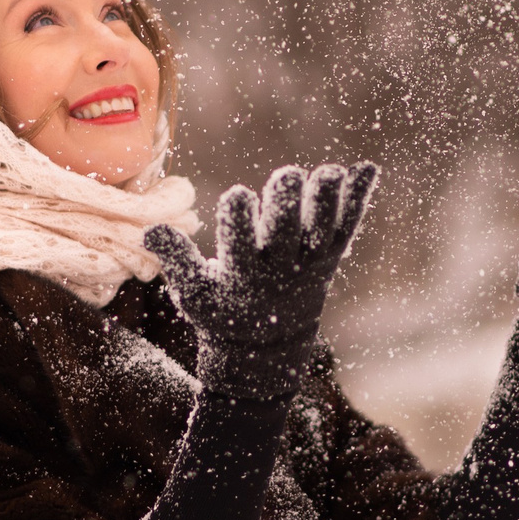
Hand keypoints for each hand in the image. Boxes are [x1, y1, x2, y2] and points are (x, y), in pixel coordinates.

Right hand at [144, 162, 379, 397]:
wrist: (266, 351)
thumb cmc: (221, 315)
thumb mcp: (192, 294)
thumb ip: (175, 258)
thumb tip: (150, 228)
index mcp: (242, 275)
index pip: (240, 237)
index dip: (239, 213)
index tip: (237, 198)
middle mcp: (279, 268)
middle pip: (287, 228)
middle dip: (286, 199)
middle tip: (285, 178)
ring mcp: (309, 263)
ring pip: (322, 225)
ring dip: (327, 196)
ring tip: (328, 172)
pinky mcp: (329, 258)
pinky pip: (348, 225)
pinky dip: (359, 197)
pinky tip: (368, 168)